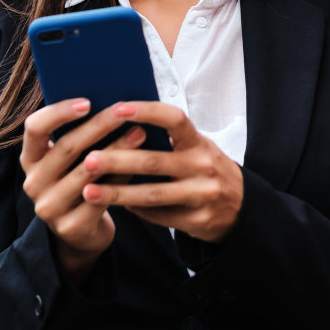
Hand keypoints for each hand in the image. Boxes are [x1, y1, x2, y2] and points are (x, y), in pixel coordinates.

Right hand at [20, 99, 147, 283]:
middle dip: (99, 125)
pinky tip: (140, 165)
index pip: (34, 128)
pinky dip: (121, 178)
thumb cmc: (80, 182)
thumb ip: (79, 134)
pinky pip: (101, 196)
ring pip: (87, 171)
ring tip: (140, 132)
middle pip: (66, 146)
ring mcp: (49, 207)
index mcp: (30, 159)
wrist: (82, 233)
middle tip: (124, 109)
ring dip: (117, 149)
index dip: (59, 112)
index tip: (88, 101)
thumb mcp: (71, 160)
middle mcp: (33, 183)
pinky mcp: (70, 227)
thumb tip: (112, 99)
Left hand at [79, 102, 243, 243]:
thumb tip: (123, 122)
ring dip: (117, 193)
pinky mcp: (198, 220)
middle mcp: (203, 166)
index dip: (147, 111)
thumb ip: (169, 139)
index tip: (118, 109)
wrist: (242, 208)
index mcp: (199, 142)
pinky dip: (136, 211)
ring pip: (152, 194)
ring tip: (88, 191)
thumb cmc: (207, 170)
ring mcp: (202, 195)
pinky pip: (160, 216)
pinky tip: (116, 207)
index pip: (174, 119)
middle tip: (87, 160)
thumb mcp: (197, 148)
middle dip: (118, 160)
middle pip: (154, 162)